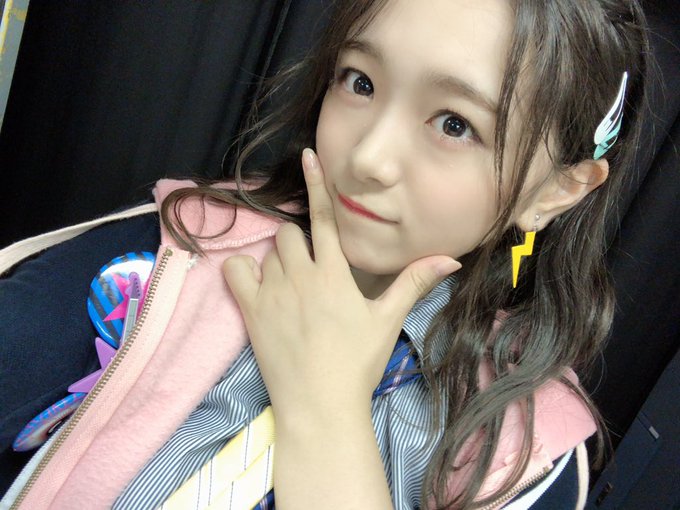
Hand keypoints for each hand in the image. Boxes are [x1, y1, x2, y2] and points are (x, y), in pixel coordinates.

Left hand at [223, 148, 460, 421]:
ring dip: (279, 261)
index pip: (325, 218)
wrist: (320, 404)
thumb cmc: (358, 363)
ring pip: (268, 252)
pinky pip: (235, 271)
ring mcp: (272, 292)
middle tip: (312, 271)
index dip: (317, 184)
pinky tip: (258, 285)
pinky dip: (243, 271)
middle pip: (290, 233)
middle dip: (300, 243)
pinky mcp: (250, 311)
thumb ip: (414, 283)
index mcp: (334, 274)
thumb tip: (452, 259)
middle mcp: (300, 275)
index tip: (307, 155)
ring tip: (292, 288)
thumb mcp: (388, 321)